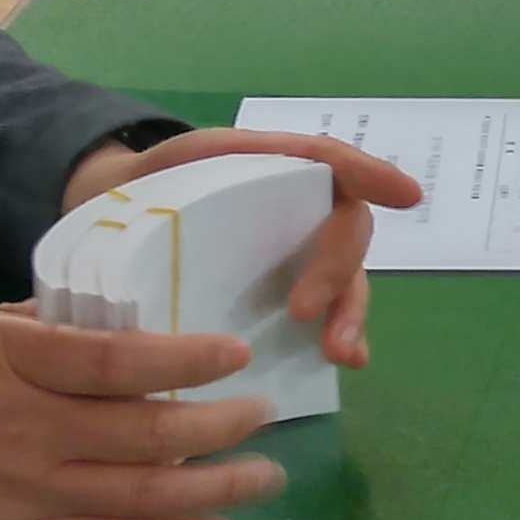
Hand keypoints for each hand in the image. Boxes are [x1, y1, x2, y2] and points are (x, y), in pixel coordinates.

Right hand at [0, 306, 290, 519]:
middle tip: (267, 415)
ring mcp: (16, 497)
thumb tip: (82, 321)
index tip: (232, 355)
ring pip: (136, 498)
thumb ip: (11, 329)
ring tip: (263, 480)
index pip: (113, 361)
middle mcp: (18, 432)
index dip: (183, 360)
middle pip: (143, 434)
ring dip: (212, 490)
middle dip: (220, 427)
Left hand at [59, 125, 425, 363]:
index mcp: (278, 167)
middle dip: (338, 271)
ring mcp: (297, 256)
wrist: (112, 216)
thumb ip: (222, 161)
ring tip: (339, 352)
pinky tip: (346, 361)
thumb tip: (267, 181)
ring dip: (350, 313)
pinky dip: (343, 334)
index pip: (335, 164)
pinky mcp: (286, 296)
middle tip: (306, 311)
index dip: (373, 176)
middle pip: (345, 231)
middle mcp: (301, 211)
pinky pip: (327, 314)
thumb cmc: (156, 182)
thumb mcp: (184, 157)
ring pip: (347, 278)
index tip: (407, 197)